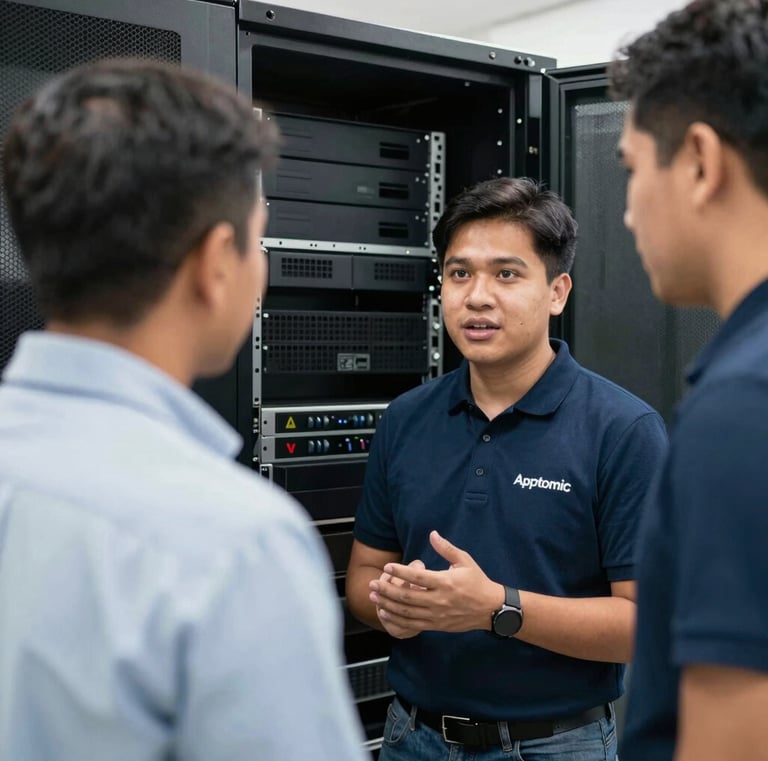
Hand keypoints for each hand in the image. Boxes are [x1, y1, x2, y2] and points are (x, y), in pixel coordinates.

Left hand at [368, 530, 503, 634]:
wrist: (490, 609)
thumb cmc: (477, 581)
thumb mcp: (464, 560)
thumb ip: (446, 548)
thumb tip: (432, 534)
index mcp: (445, 582)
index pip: (417, 577)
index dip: (400, 572)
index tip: (387, 567)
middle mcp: (439, 600)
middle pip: (407, 596)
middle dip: (387, 590)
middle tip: (372, 583)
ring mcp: (437, 615)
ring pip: (407, 611)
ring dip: (388, 604)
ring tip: (374, 596)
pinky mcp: (436, 625)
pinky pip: (413, 624)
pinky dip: (397, 619)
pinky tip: (386, 613)